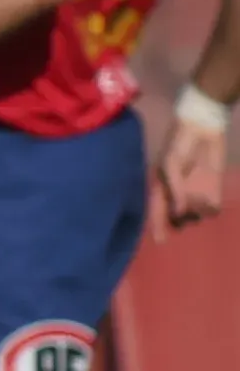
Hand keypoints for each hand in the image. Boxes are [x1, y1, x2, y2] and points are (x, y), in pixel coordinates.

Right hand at [162, 114, 226, 229]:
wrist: (202, 128)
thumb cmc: (180, 144)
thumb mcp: (171, 164)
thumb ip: (174, 189)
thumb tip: (179, 212)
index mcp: (161, 188)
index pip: (157, 213)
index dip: (157, 227)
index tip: (160, 241)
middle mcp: (177, 195)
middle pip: (177, 219)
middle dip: (179, 220)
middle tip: (181, 210)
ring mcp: (195, 193)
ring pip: (196, 216)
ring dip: (196, 211)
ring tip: (196, 195)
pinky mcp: (212, 190)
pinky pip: (212, 208)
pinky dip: (211, 207)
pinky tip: (209, 196)